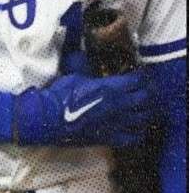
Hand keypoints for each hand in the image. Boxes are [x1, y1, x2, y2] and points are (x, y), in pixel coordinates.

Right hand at [14, 71, 155, 147]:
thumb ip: (88, 69)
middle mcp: (118, 105)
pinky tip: (133, 126)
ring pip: (144, 117)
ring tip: (140, 107)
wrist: (45, 120)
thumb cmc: (57, 97)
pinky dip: (137, 132)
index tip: (137, 75)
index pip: (139, 79)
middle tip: (142, 89)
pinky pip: (134, 137)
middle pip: (146, 97)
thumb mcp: (74, 76)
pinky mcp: (109, 138)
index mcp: (110, 87)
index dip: (140, 76)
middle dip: (146, 91)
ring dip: (145, 110)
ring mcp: (115, 123)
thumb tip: (85, 55)